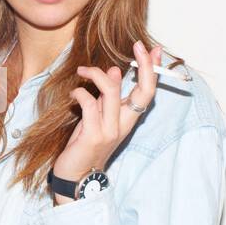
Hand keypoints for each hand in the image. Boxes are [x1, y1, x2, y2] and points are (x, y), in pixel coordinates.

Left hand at [53, 39, 162, 204]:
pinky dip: (80, 93)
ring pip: (111, 92)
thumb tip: (114, 70)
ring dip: (96, 75)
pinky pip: (89, 104)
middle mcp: (124, 125)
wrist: (76, 177)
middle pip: (143, 92)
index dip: (152, 70)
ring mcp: (110, 131)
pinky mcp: (93, 135)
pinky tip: (73, 93)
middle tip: (137, 47)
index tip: (152, 49)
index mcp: (128, 120)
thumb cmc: (85, 146)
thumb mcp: (98, 118)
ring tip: (82, 70)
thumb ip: (107, 97)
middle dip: (144, 66)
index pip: (148, 92)